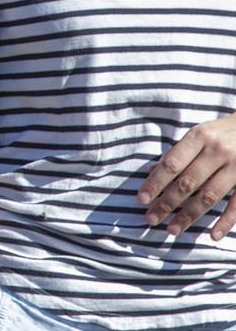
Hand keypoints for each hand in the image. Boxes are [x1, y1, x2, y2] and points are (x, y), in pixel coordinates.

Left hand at [140, 114, 235, 236]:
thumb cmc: (221, 132)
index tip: (141, 199)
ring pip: (208, 196)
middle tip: (151, 219)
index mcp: (200, 136)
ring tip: (172, 229)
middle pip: (187, 183)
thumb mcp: (199, 134)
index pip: (172, 164)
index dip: (155, 183)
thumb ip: (177, 153)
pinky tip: (212, 235)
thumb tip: (150, 172)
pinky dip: (226, 222)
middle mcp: (218, 151)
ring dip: (189, 216)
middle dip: (167, 203)